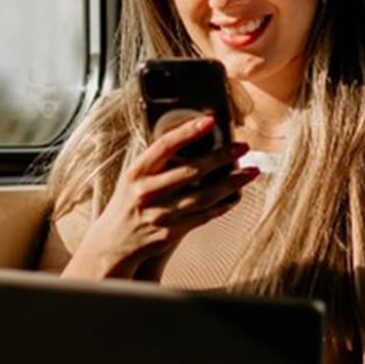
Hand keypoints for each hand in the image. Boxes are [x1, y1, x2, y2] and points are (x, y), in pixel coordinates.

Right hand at [64, 114, 258, 279]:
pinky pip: (202, 217)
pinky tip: (235, 195)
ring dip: (230, 183)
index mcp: (135, 173)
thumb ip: (156, 162)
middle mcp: (145, 193)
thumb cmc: (128, 203)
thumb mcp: (132, 178)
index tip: (210, 120)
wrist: (113, 242)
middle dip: (221, 157)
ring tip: (251, 171)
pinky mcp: (169, 233)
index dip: (187, 132)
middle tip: (243, 146)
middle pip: (190, 172)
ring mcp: (158, 215)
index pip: (164, 146)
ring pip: (203, 196)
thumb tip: (189, 136)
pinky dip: (221, 206)